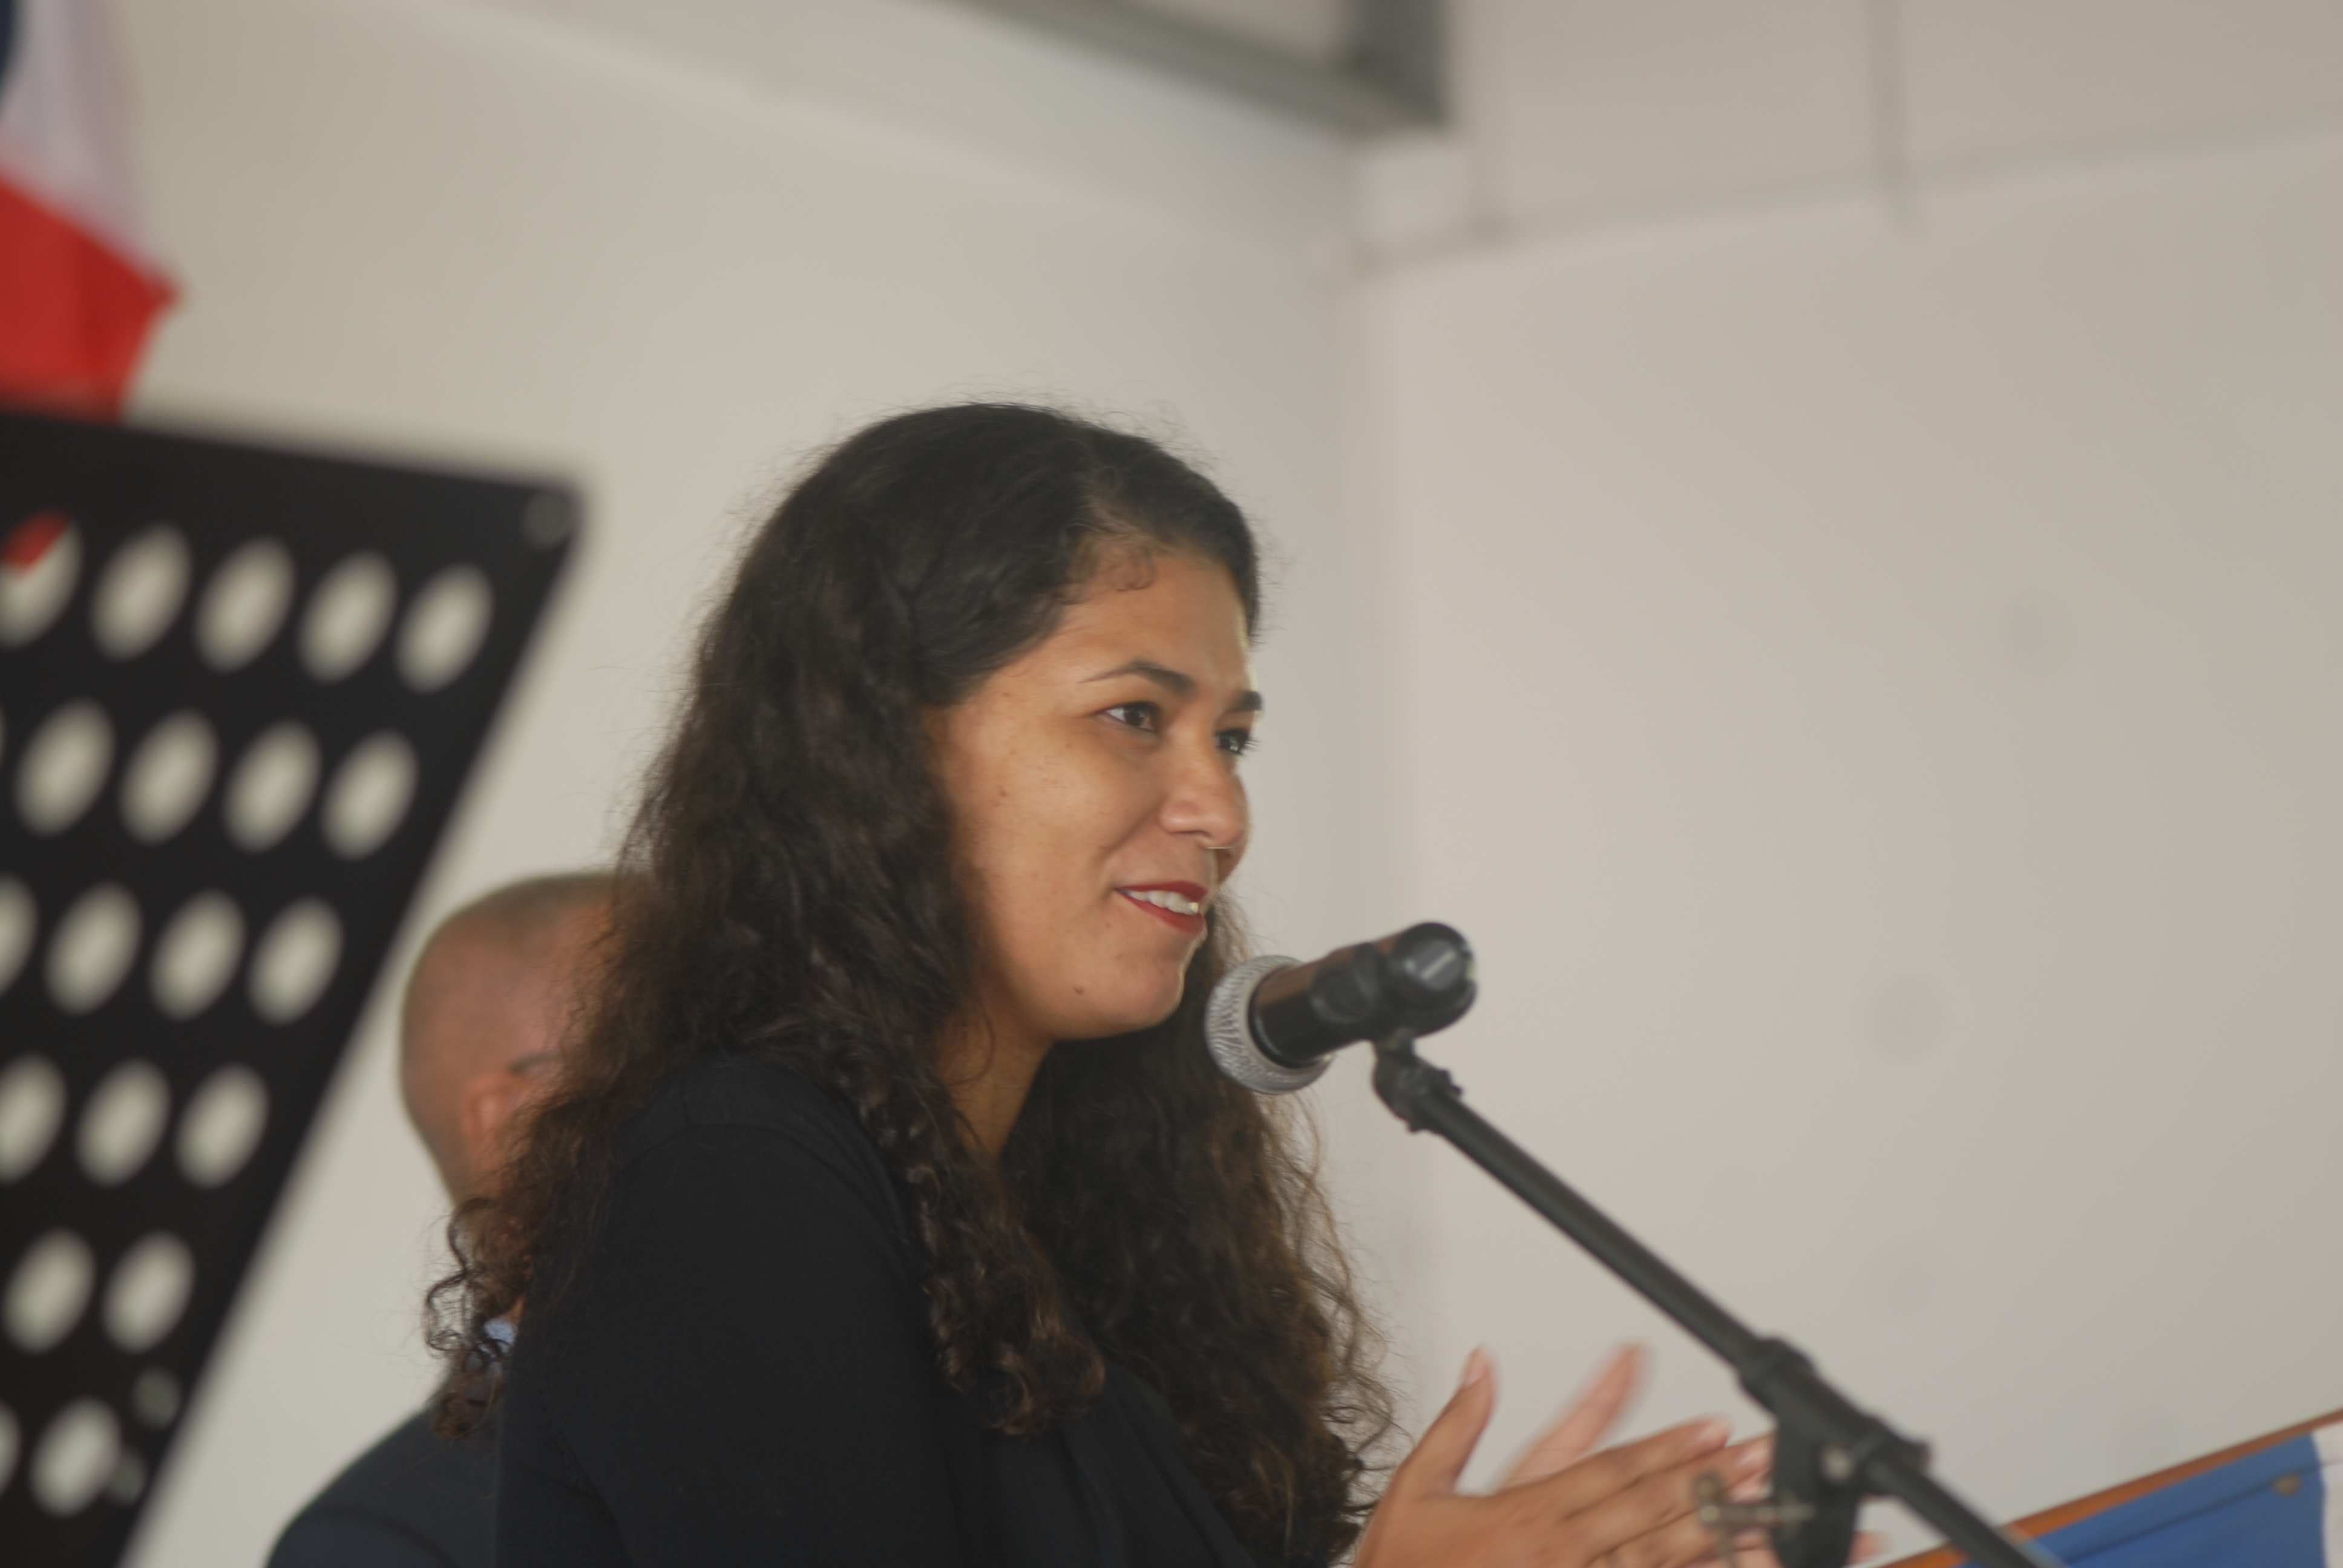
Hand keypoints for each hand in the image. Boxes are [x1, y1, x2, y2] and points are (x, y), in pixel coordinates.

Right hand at [1355, 1345, 1766, 1567]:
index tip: (1712, 1428)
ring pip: (1656, 1560)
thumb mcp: (1416, 1487)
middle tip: (1763, 1461)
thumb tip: (1482, 1361)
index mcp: (1523, 1512)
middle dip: (1712, 1483)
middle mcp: (1558, 1554)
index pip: (1609, 1470)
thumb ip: (1457, 1422)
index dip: (1666, 1448)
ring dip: (1715, 1536)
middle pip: (1649, 1512)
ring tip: (1765, 1515)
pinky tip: (1723, 1565)